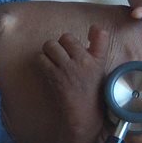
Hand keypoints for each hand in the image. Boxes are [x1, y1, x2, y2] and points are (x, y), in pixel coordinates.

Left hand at [39, 24, 109, 142]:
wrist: (82, 116)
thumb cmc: (91, 92)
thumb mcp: (100, 68)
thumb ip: (98, 46)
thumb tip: (94, 26)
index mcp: (97, 59)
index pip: (96, 34)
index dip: (81, 38)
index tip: (74, 48)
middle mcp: (83, 61)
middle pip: (65, 37)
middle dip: (60, 45)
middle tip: (61, 57)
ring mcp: (68, 68)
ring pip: (51, 45)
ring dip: (49, 52)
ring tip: (53, 62)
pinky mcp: (54, 76)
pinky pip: (41, 58)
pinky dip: (41, 62)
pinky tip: (47, 70)